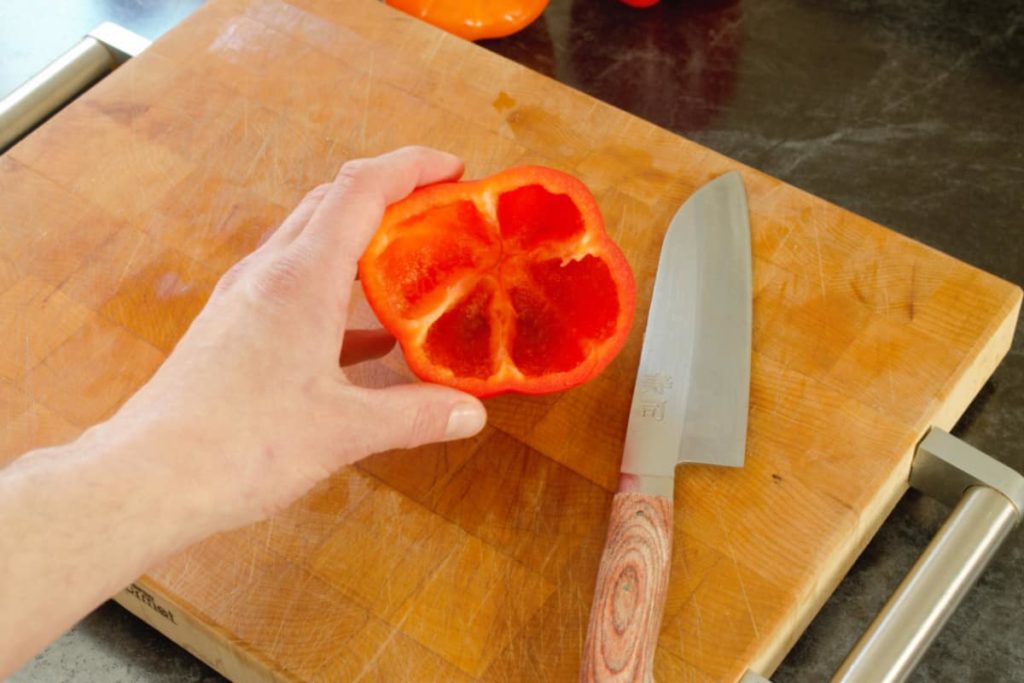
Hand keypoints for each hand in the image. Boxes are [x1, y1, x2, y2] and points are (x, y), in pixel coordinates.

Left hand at [108, 146, 487, 531]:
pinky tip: (368, 336)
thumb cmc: (237, 446)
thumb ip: (415, 415)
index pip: (360, 189)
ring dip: (361, 240)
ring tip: (412, 264)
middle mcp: (268, 274)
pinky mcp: (234, 329)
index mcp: (300, 278)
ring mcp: (246, 299)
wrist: (146, 478)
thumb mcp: (344, 430)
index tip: (455, 168)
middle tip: (440, 211)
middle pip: (332, 202)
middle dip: (390, 194)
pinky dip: (337, 293)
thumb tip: (472, 412)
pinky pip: (294, 289)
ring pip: (310, 243)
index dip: (411, 167)